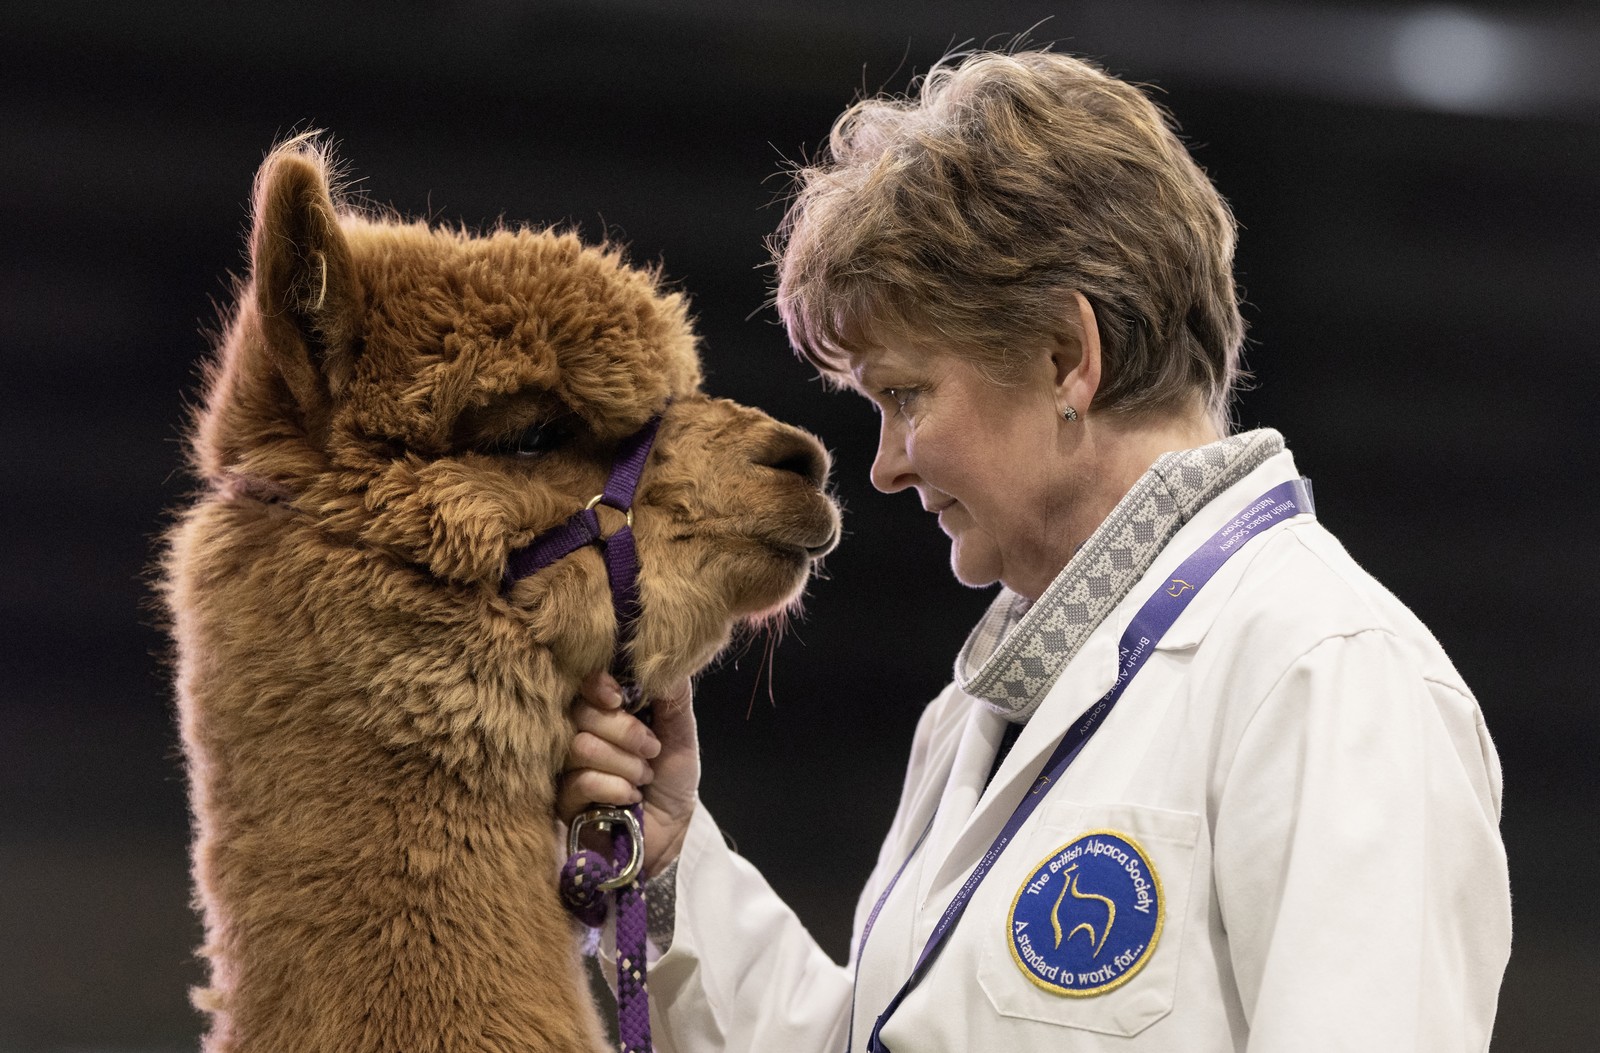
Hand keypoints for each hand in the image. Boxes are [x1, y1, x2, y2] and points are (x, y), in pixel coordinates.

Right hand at [558, 671, 699, 877]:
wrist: (670, 834)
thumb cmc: (671, 781)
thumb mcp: (681, 736)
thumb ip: (673, 699)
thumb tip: (667, 659)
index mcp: (606, 712)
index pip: (585, 683)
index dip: (599, 684)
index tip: (620, 697)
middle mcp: (580, 733)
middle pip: (581, 712)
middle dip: (625, 731)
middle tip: (652, 749)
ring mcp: (566, 767)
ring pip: (580, 746)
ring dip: (624, 763)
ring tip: (643, 778)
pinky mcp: (562, 801)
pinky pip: (580, 781)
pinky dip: (614, 787)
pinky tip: (629, 798)